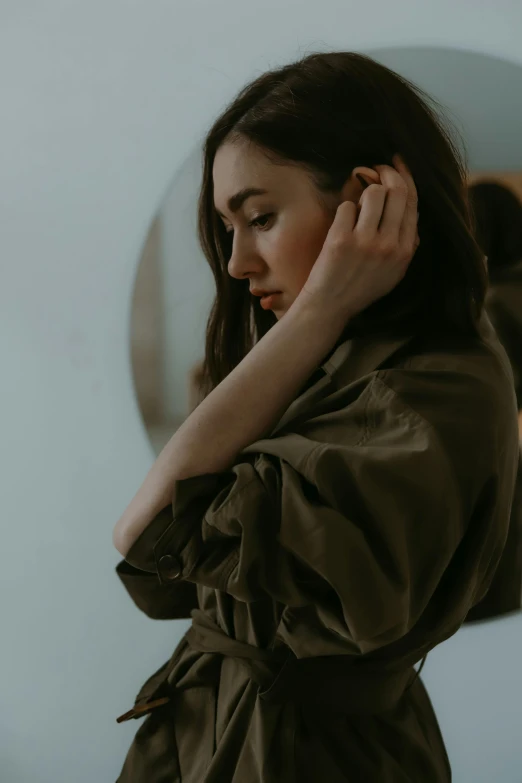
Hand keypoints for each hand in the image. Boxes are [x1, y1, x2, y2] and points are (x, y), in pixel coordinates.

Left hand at [299, 155, 419, 318]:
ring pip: (373, 192)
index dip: (405, 176)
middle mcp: (389, 245)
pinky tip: (342, 224)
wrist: (329, 306)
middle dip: (386, 171)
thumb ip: (406, 245)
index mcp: (405, 251)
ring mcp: (364, 242)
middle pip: (396, 190)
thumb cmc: (360, 288)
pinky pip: (348, 205)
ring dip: (364, 190)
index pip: (412, 202)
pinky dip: (345, 210)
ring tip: (359, 203)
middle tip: (377, 167)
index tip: (398, 163)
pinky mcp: (341, 239)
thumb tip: (412, 212)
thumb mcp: (394, 273)